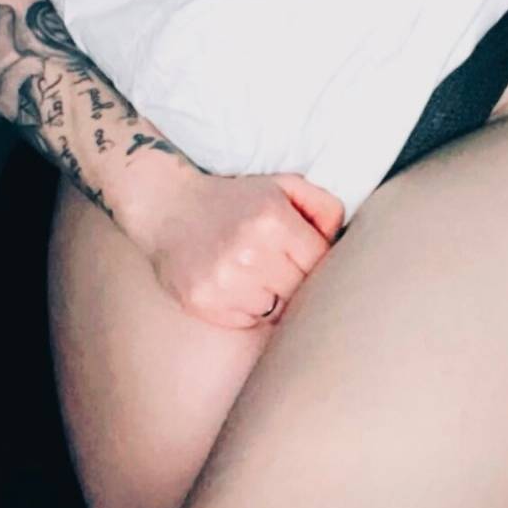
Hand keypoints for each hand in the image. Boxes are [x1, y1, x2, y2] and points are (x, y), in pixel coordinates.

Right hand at [126, 165, 345, 328]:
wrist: (167, 206)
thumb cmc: (233, 198)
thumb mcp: (281, 185)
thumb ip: (323, 206)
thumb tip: (341, 241)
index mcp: (272, 219)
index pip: (320, 261)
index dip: (315, 259)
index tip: (301, 252)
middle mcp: (248, 252)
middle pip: (301, 290)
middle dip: (295, 278)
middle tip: (278, 262)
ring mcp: (224, 281)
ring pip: (277, 310)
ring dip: (272, 296)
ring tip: (254, 271)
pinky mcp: (203, 302)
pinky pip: (248, 321)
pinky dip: (248, 308)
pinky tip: (235, 283)